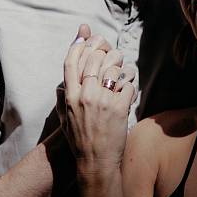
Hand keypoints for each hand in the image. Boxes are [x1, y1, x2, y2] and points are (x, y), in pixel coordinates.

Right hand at [61, 24, 136, 173]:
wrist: (95, 162)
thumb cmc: (80, 140)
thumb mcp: (65, 117)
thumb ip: (64, 96)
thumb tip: (64, 80)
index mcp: (69, 96)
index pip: (71, 61)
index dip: (79, 43)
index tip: (86, 34)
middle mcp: (84, 95)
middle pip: (95, 58)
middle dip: (106, 52)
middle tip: (112, 54)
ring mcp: (102, 101)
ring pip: (114, 68)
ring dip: (122, 67)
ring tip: (123, 72)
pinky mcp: (119, 108)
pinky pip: (129, 84)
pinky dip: (131, 85)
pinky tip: (129, 91)